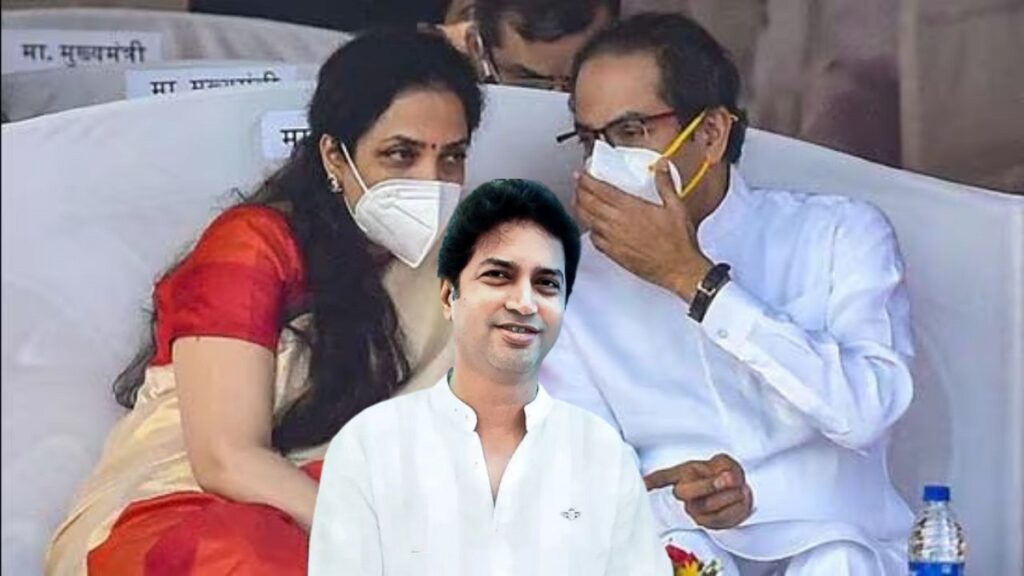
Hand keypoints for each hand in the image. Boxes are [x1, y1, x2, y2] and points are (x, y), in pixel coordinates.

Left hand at [573, 160, 711, 301]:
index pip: (601, 190)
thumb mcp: (676, 207)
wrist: (679, 269)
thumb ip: (665, 184)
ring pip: (587, 220)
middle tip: (577, 185)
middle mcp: (617, 222)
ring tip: (578, 201)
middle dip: (579, 191)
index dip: (587, 180)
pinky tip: (591, 226)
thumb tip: (661, 165)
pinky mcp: (613, 253)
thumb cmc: (678, 241)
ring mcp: (613, 239)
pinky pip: (593, 239)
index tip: (581, 174)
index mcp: (631, 208)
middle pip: (588, 203)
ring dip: (579, 208)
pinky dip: (588, 230)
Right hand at [644, 453, 753, 529]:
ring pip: (707, 506)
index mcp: (684, 474)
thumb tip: (726, 479)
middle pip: (684, 492)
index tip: (641, 484)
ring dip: (730, 495)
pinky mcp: (710, 523)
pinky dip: (738, 506)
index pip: (663, 477)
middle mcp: (684, 494)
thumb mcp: (724, 462)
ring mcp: (695, 510)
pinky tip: (741, 498)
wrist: (740, 489)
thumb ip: (723, 467)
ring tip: (740, 487)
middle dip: (709, 485)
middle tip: (729, 478)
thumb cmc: (725, 473)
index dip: (651, 481)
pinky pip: (723, 518)